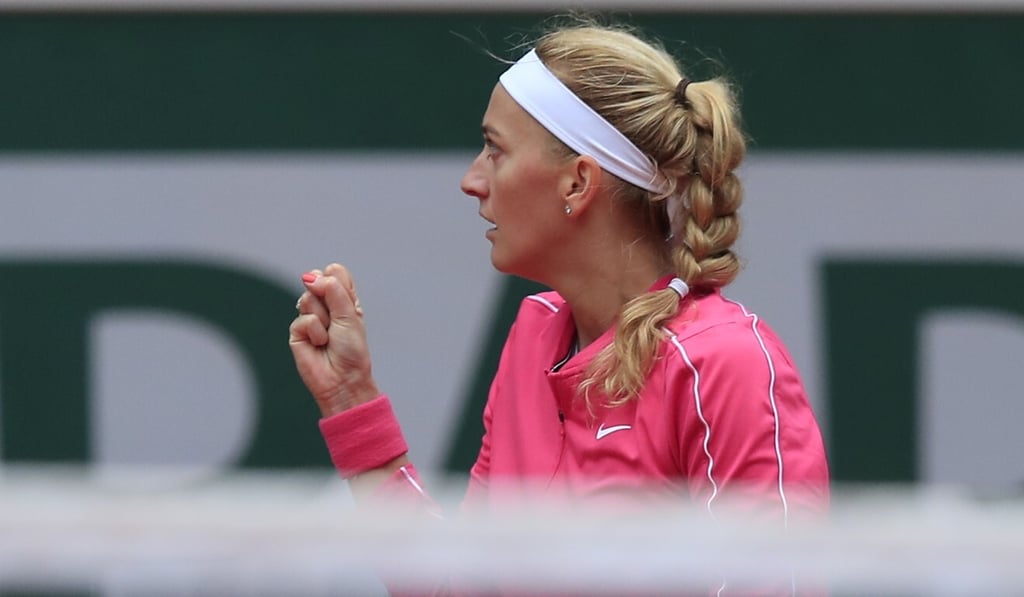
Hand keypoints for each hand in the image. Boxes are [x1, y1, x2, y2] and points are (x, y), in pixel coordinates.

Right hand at [289, 263, 380, 416]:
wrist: (342, 379)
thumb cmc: (352, 349)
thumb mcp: (349, 314)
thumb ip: (332, 290)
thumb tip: (309, 276)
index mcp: (344, 298)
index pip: (334, 272)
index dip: (337, 283)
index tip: (346, 303)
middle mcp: (326, 305)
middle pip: (317, 281)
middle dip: (329, 301)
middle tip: (337, 322)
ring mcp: (310, 317)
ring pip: (308, 299)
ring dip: (323, 319)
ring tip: (328, 337)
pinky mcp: (297, 331)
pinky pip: (302, 320)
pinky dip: (314, 333)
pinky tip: (319, 345)